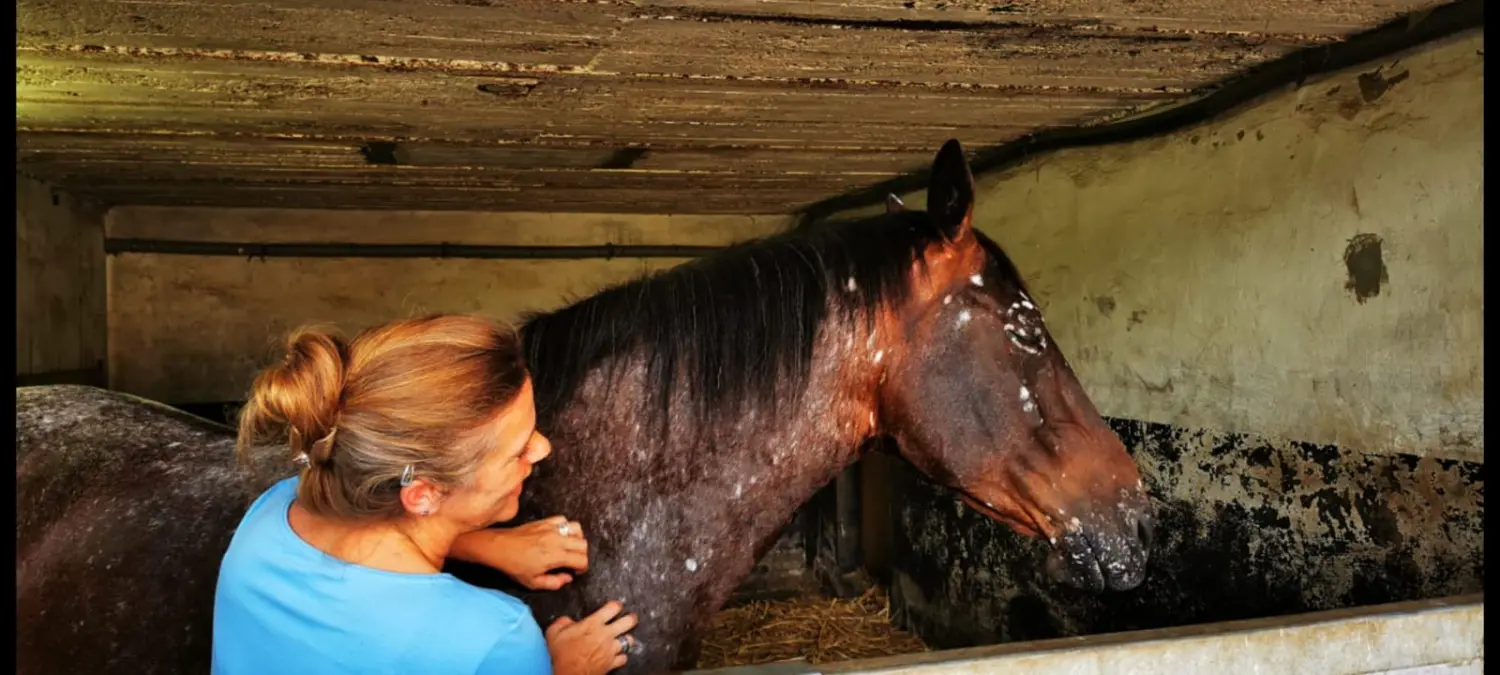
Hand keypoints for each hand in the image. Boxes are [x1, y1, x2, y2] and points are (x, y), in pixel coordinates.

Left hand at [450, 515, 588, 590]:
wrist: (500, 547)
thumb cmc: (514, 566)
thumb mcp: (533, 583)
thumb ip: (554, 583)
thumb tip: (568, 578)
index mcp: (556, 556)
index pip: (582, 559)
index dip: (582, 568)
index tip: (575, 571)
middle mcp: (557, 540)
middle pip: (583, 544)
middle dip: (582, 554)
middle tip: (573, 561)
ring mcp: (552, 528)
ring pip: (577, 529)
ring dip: (577, 539)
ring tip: (569, 547)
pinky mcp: (545, 521)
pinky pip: (564, 520)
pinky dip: (566, 527)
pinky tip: (559, 535)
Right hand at [546, 601, 637, 674]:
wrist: (569, 674)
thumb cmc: (563, 655)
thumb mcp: (554, 633)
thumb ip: (562, 622)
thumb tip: (567, 621)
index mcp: (593, 624)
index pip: (613, 608)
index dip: (616, 605)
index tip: (616, 606)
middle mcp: (606, 635)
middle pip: (628, 622)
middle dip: (631, 618)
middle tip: (630, 617)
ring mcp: (611, 649)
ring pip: (629, 640)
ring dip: (627, 638)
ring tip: (625, 636)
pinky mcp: (612, 663)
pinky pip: (624, 657)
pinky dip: (622, 656)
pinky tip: (618, 654)